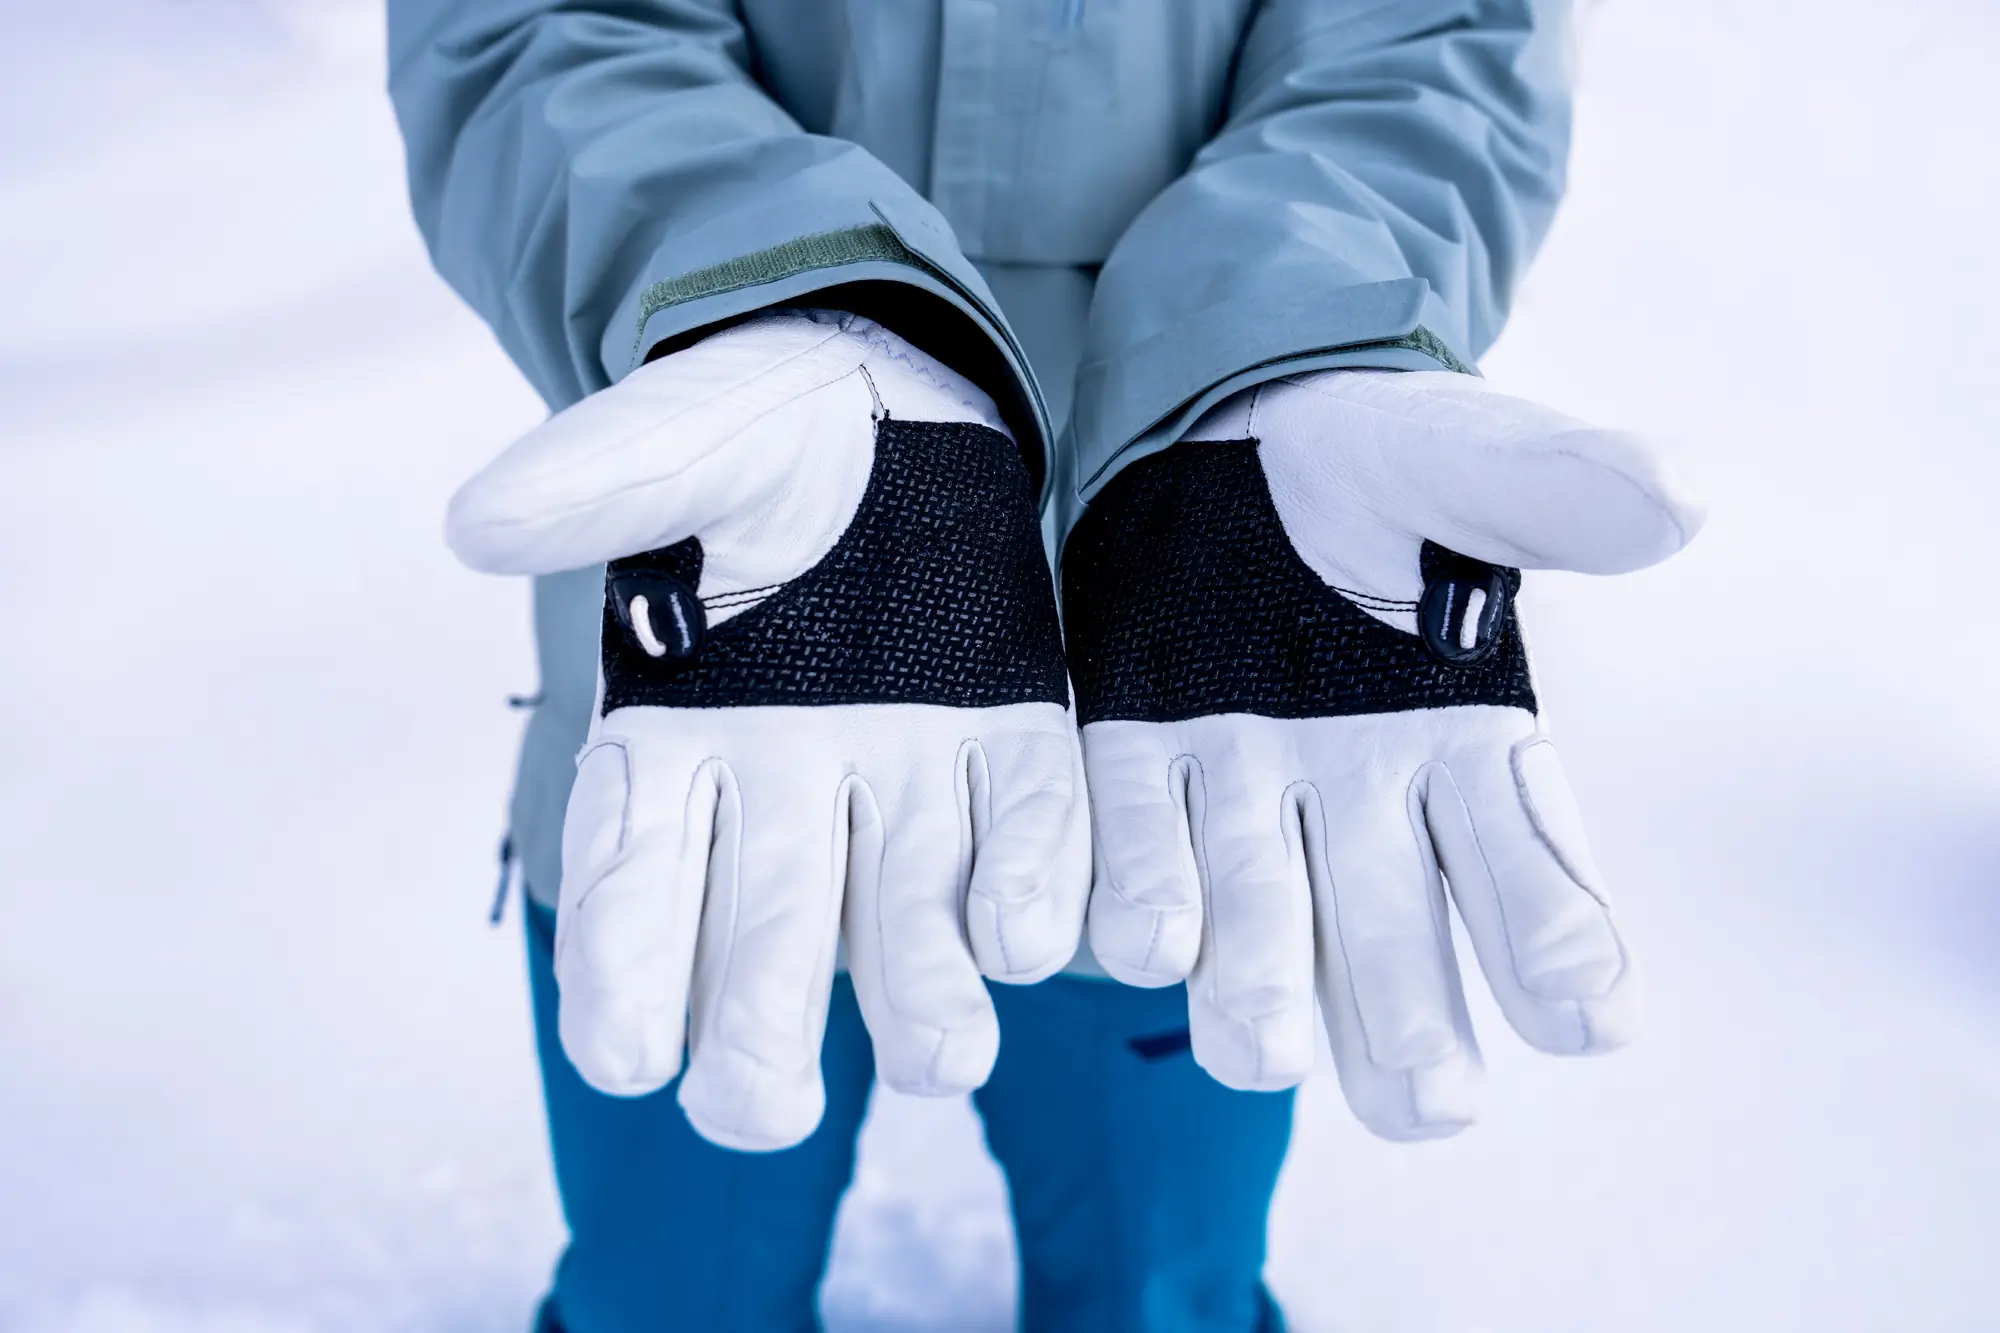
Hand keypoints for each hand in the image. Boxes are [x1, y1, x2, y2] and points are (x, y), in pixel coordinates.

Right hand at [449, 311, 1088, 1149]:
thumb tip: (476, 527)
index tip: (626, 1053)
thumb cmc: (751, 438)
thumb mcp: (676, 443)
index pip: (624, 885)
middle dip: (760, 1037)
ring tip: (945, 1053)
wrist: (888, 403)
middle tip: (759, 1103)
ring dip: (920, 993)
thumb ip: (595, 486)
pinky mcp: (1009, 749)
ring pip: (904, 920)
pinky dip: (1030, 882)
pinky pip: (1024, 829)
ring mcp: (903, 780)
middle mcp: (784, 792)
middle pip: (762, 946)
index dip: (618, 975)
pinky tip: (1036, 933)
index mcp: (672, 742)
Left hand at [1060, 369, 1702, 1139]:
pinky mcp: (1134, 758)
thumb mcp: (1466, 463)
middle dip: (1408, 1019)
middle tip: (1429, 1094)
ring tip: (1260, 1048)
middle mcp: (1361, 803)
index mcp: (1471, 749)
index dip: (1564, 946)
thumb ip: (1559, 491)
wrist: (1233, 427)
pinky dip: (1132, 889)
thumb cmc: (1380, 465)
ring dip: (1257, 985)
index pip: (1535, 874)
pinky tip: (1137, 941)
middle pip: (1392, 941)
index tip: (1593, 1013)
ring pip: (1256, 918)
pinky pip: (1128, 836)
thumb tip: (1679, 501)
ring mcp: (1244, 792)